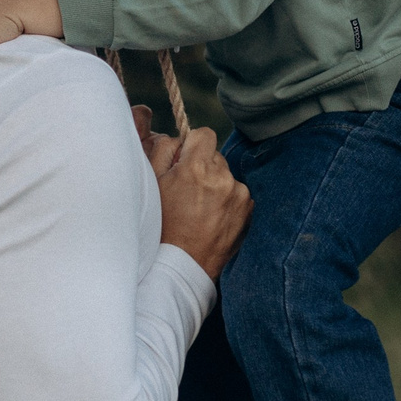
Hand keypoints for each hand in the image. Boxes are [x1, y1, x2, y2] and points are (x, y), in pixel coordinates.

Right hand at [151, 125, 250, 278]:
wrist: (182, 266)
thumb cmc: (161, 225)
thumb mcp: (152, 184)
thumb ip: (164, 151)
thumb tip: (177, 138)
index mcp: (196, 168)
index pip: (205, 134)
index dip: (193, 144)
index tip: (186, 159)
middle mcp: (222, 178)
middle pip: (215, 157)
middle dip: (203, 168)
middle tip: (188, 191)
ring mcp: (239, 195)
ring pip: (226, 177)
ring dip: (216, 186)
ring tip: (200, 210)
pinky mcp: (249, 210)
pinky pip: (237, 195)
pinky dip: (227, 202)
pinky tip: (212, 219)